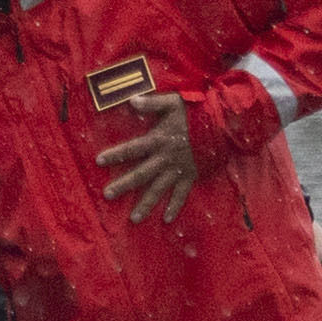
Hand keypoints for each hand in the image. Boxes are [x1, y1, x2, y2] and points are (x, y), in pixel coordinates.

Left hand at [94, 89, 198, 221]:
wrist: (222, 124)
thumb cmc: (195, 111)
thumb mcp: (172, 102)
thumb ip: (151, 103)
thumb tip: (131, 100)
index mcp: (158, 140)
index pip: (132, 149)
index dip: (116, 154)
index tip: (99, 161)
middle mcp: (165, 158)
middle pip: (141, 174)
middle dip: (124, 185)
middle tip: (108, 195)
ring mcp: (178, 169)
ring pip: (159, 189)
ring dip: (146, 204)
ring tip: (134, 219)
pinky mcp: (191, 176)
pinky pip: (182, 194)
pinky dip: (175, 207)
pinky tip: (166, 219)